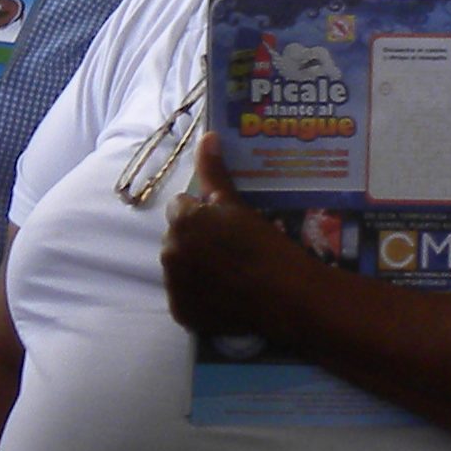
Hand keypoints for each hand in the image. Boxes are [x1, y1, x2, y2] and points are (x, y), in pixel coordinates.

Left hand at [160, 135, 315, 343]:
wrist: (282, 295)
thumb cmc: (263, 243)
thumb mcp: (238, 204)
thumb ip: (214, 172)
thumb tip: (206, 137)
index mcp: (181, 220)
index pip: (181, 207)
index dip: (203, 212)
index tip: (226, 222)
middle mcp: (169, 251)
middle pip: (177, 237)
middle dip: (196, 239)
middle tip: (229, 246)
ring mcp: (173, 286)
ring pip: (180, 266)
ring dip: (195, 265)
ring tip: (228, 270)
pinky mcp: (181, 313)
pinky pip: (185, 296)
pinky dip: (199, 294)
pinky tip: (223, 292)